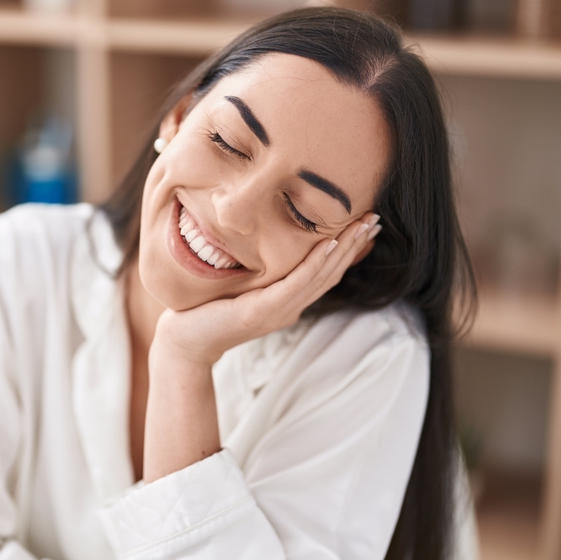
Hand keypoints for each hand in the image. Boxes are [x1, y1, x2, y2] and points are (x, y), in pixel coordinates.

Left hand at [153, 213, 380, 365]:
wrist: (184, 340)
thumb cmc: (208, 309)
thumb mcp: (242, 285)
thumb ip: (262, 271)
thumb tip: (272, 240)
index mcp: (288, 301)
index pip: (326, 272)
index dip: (349, 249)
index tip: (367, 225)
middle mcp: (290, 308)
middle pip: (331, 272)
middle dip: (355, 245)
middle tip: (376, 218)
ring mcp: (279, 312)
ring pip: (320, 277)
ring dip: (345, 250)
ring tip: (363, 226)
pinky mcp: (262, 312)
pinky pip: (295, 284)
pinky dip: (315, 264)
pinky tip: (330, 244)